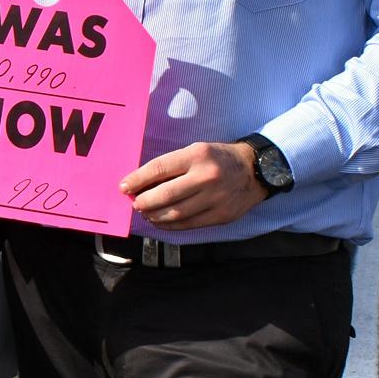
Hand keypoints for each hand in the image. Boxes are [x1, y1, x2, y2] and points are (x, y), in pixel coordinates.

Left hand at [119, 140, 265, 230]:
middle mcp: (206, 176)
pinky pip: (189, 225)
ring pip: (176, 213)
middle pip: (165, 195)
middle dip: (144, 202)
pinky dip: (170, 226)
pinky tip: (161, 222)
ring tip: (146, 213)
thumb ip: (171, 166)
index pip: (159, 169)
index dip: (137, 180)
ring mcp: (216, 198)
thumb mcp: (196, 151)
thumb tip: (141, 184)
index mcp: (197, 155)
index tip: (124, 187)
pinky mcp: (222, 215)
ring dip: (154, 216)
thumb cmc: (218, 159)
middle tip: (135, 203)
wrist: (254, 170)